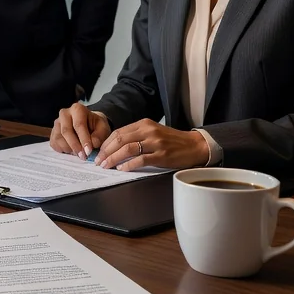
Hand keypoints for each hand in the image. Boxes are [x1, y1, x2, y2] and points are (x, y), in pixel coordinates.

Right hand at [50, 103, 109, 159]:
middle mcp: (64, 114)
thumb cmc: (96, 126)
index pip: (78, 124)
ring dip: (69, 149)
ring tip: (80, 154)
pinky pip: (55, 144)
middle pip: (66, 131)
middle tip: (83, 156)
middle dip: (75, 146)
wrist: (89, 125)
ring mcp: (56, 123)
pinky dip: (63, 150)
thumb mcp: (103, 129)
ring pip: (59, 138)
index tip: (88, 151)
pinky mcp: (52, 133)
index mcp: (77, 109)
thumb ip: (99, 136)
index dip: (83, 139)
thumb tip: (92, 144)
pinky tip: (72, 151)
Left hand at [95, 119, 209, 170]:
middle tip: (98, 161)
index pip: (119, 132)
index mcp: (144, 124)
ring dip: (113, 159)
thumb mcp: (153, 132)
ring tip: (106, 166)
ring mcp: (155, 143)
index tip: (99, 152)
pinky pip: (141, 160)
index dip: (106, 143)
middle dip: (106, 152)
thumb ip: (136, 135)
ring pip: (127, 149)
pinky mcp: (162, 155)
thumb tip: (114, 146)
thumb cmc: (172, 140)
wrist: (194, 145)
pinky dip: (128, 165)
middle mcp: (149, 131)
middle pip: (120, 140)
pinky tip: (122, 169)